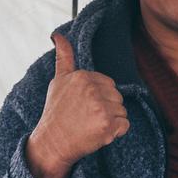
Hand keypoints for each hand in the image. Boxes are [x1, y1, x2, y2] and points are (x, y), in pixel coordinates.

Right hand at [26, 32, 129, 177]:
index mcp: (82, 76)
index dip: (99, 98)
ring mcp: (101, 107)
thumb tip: (57, 35)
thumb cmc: (56, 112)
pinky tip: (99, 134)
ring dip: (111, 121)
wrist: (52, 142)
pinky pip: (125, 126)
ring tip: (91, 126)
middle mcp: (92, 89)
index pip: (109, 85)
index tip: (83, 107)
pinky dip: (115, 133)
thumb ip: (64, 57)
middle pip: (117, 97)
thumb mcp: (58, 81)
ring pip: (122, 111)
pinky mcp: (107, 125)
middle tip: (87, 118)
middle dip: (106, 109)